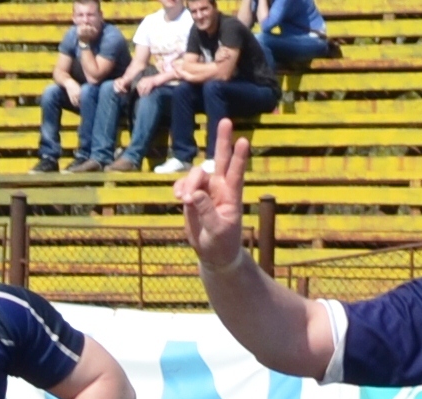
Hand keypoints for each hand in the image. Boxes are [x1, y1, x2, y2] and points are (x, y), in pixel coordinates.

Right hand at [176, 119, 253, 266]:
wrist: (212, 253)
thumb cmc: (221, 243)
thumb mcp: (217, 230)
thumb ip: (206, 211)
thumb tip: (194, 193)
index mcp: (231, 195)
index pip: (236, 173)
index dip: (239, 157)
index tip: (243, 141)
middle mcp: (219, 188)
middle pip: (220, 159)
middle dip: (222, 140)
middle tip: (226, 121)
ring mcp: (205, 190)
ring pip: (195, 174)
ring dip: (188, 183)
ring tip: (185, 200)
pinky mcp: (191, 196)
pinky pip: (182, 184)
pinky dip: (178, 188)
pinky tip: (178, 198)